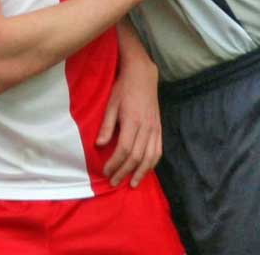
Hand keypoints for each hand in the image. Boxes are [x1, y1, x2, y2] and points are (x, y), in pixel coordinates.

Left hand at [99, 51, 160, 187]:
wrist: (143, 76)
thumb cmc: (123, 89)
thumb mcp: (110, 104)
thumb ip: (106, 126)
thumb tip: (100, 145)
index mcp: (132, 121)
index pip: (124, 149)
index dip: (115, 163)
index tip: (106, 172)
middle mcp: (146, 127)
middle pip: (136, 156)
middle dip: (125, 172)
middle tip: (114, 182)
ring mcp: (155, 128)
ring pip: (150, 157)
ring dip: (141, 173)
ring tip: (132, 183)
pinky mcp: (160, 128)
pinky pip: (158, 150)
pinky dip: (152, 163)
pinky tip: (145, 171)